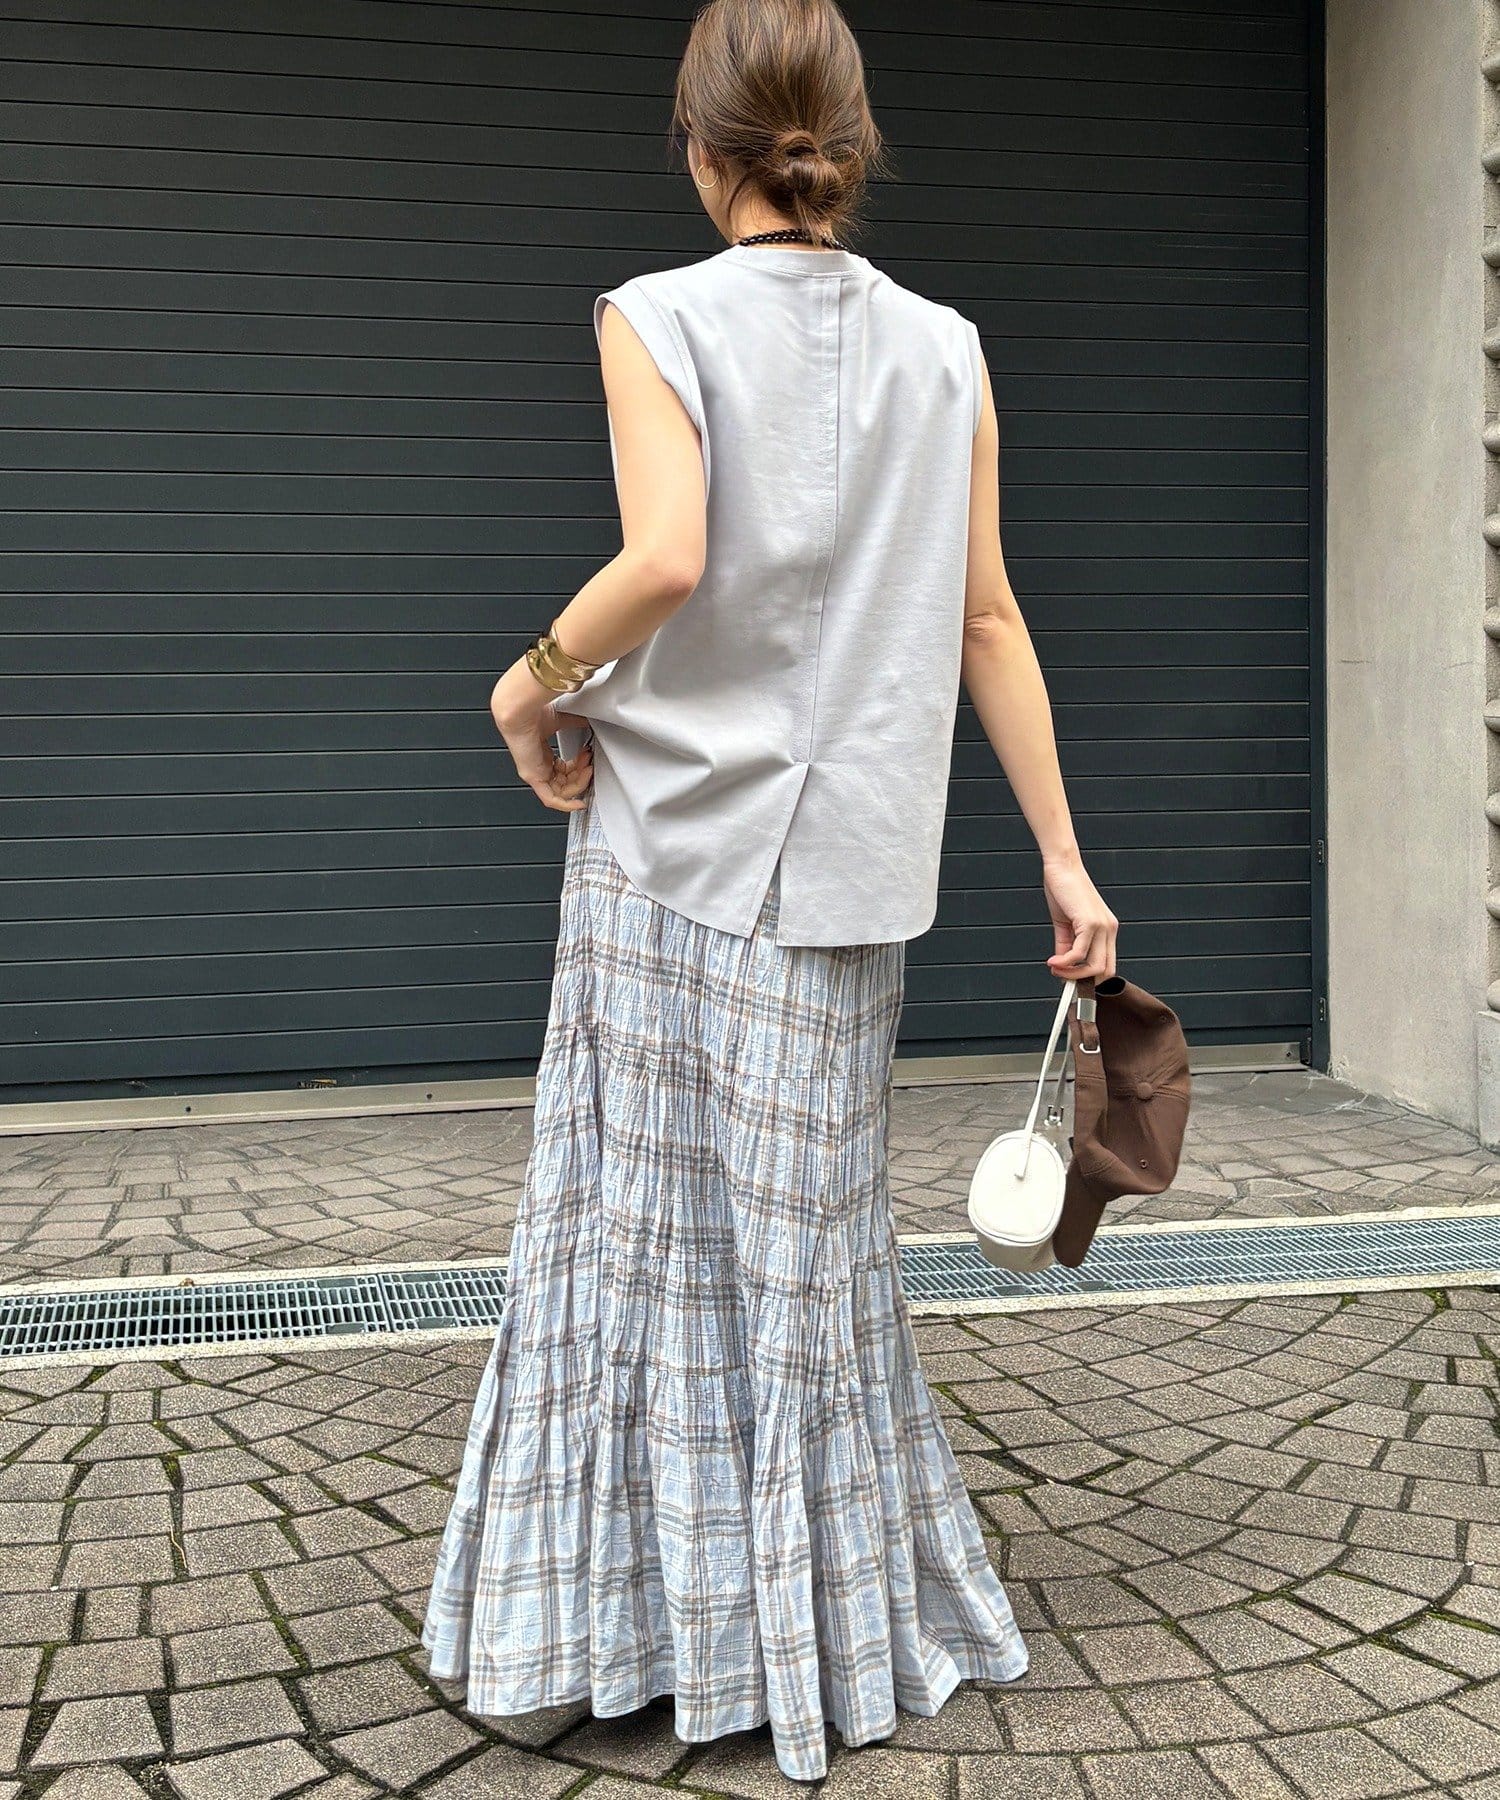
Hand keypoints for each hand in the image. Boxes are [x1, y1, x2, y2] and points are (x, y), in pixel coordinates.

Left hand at [489, 657, 593, 812]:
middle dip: (582, 775)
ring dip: (579, 783)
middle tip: (590, 762)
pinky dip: (566, 805)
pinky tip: (579, 803)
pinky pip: (551, 800)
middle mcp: (537, 766)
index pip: (563, 772)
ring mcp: (534, 773)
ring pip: (561, 792)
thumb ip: (577, 724)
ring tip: (588, 769)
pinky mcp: (533, 777)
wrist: (520, 712)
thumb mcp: (562, 720)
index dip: (579, 768)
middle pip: (565, 783)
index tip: (588, 757)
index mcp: (542, 755)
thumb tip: (592, 724)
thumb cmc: (532, 713)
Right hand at [1041, 850, 1117, 982]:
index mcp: (1107, 929)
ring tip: (1054, 968)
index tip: (1068, 978)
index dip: (1088, 976)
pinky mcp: (1091, 922)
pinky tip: (1053, 960)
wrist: (1062, 866)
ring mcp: (1103, 926)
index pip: (1107, 964)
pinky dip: (1065, 962)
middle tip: (1060, 975)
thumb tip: (1062, 964)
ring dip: (1072, 973)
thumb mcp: (1065, 923)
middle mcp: (1109, 929)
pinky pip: (1080, 953)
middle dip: (1081, 979)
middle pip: (1105, 971)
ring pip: (1095, 966)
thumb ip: (1065, 945)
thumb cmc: (1064, 889)